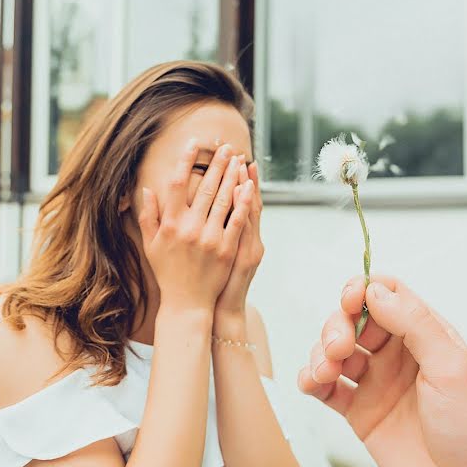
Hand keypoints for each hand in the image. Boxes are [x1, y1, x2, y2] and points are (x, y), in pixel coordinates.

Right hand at [137, 138, 254, 312]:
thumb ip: (148, 216)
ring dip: (231, 177)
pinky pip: (237, 220)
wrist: (186, 303)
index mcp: (170, 224)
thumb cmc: (167, 272)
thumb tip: (147, 188)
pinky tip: (248, 186)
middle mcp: (189, 228)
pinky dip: (243, 202)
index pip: (176, 185)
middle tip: (226, 148)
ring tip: (238, 160)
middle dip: (216, 165)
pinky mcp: (227, 249)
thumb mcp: (151, 244)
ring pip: (223, 200)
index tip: (192, 144)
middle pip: (204, 188)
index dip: (184, 162)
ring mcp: (209, 238)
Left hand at [214, 161, 263, 323]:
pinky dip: (243, 211)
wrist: (222, 310)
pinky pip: (243, 229)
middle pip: (249, 204)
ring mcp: (249, 248)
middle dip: (245, 178)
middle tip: (241, 155)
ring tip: (241, 167)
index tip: (241, 161)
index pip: (245, 204)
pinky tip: (242, 194)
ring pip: (249, 213)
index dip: (245, 182)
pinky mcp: (243, 258)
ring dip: (245, 189)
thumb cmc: (216, 282)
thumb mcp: (223, 254)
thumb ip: (221, 230)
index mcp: (243, 238)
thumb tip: (215, 208)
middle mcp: (251, 240)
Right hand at [298, 276, 466, 466]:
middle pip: (355, 319)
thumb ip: (414, 323)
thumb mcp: (450, 366)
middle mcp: (399, 354)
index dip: (364, 290)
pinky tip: (313, 383)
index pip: (389, 294)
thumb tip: (376, 291)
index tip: (351, 300)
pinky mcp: (360, 412)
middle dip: (338, 325)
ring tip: (327, 372)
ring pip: (336, 350)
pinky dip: (311, 379)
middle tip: (339, 348)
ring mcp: (378, 383)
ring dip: (321, 352)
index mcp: (426, 335)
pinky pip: (327, 387)